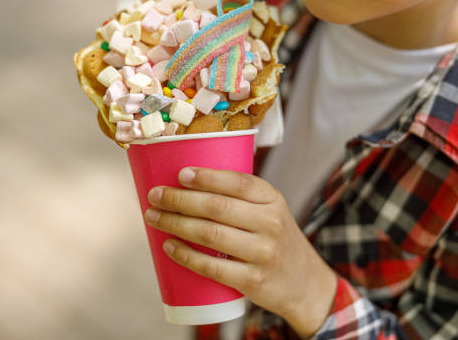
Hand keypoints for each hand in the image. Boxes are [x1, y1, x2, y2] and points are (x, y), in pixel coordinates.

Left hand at [143, 167, 336, 338]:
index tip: (180, 174)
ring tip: (153, 217)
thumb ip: (240, 197)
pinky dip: (185, 255)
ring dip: (175, 224)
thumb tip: (186, 181)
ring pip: (209, 234)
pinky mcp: (252, 280)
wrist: (304, 283)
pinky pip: (212, 267)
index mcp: (273, 200)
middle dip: (179, 199)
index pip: (238, 182)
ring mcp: (262, 253)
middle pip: (216, 207)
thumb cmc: (275, 239)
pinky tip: (168, 246)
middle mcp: (270, 223)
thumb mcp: (270, 211)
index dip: (207, 177)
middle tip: (155, 196)